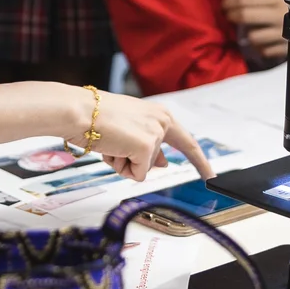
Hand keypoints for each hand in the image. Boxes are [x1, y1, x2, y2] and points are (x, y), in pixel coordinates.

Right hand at [80, 91, 215, 181]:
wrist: (79, 111)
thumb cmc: (96, 117)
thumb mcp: (128, 130)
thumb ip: (149, 145)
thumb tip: (163, 164)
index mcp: (159, 114)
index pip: (185, 142)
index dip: (199, 161)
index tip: (210, 177)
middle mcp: (162, 122)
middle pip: (155, 161)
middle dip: (133, 161)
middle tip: (113, 142)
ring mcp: (156, 134)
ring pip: (143, 168)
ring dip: (123, 162)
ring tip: (109, 142)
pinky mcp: (146, 147)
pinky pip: (136, 174)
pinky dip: (121, 168)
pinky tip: (111, 149)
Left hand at [221, 0, 289, 60]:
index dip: (230, 1)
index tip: (224, 4)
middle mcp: (280, 16)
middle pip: (245, 16)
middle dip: (232, 15)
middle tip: (228, 16)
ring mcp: (283, 34)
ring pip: (253, 37)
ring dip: (248, 34)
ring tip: (248, 31)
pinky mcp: (287, 50)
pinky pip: (264, 51)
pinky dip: (261, 48)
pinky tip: (262, 43)